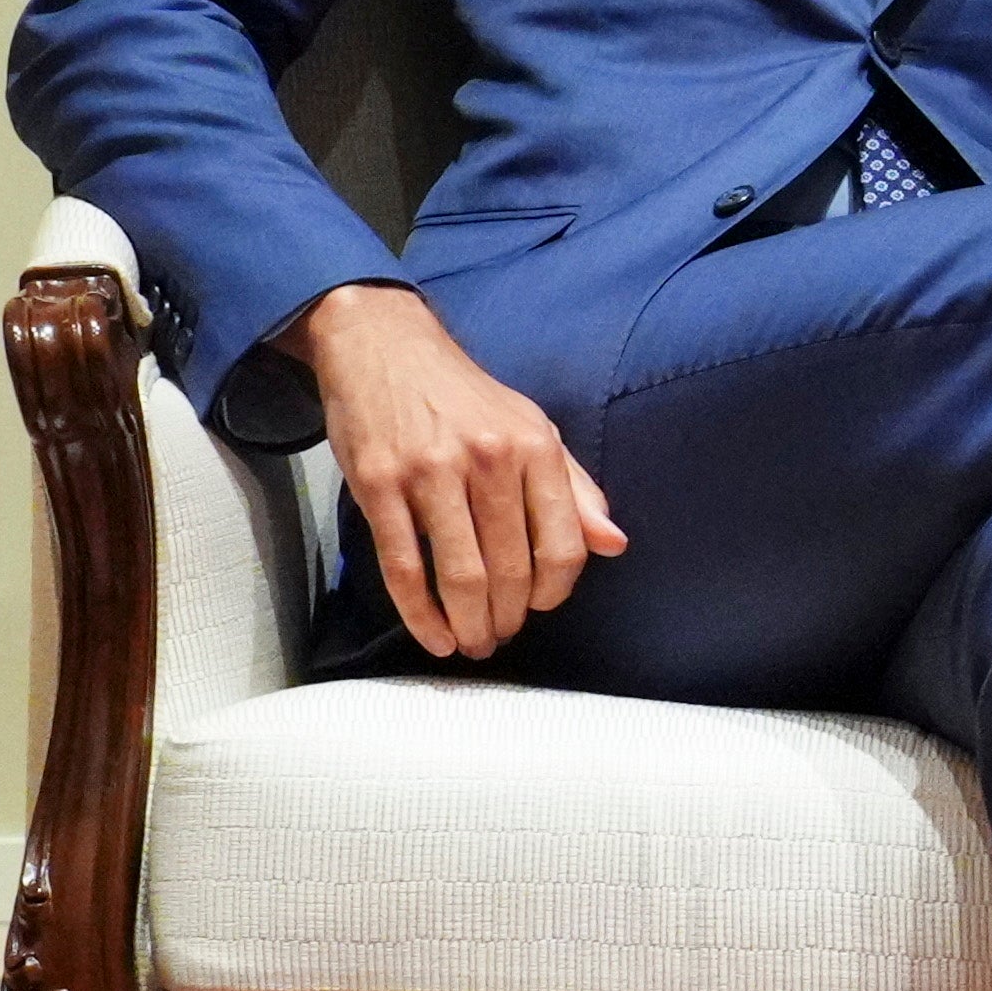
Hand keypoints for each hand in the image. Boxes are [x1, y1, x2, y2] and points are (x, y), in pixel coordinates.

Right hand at [290, 280, 623, 659]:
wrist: (384, 347)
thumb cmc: (465, 397)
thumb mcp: (532, 427)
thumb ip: (574, 488)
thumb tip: (613, 544)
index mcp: (534, 447)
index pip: (564, 542)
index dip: (556, 589)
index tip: (542, 607)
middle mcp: (488, 460)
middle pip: (511, 567)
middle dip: (509, 617)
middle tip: (501, 637)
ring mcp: (429, 473)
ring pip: (460, 574)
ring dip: (470, 623)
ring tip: (473, 643)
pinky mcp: (378, 485)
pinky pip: (403, 567)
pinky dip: (420, 614)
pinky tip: (434, 636)